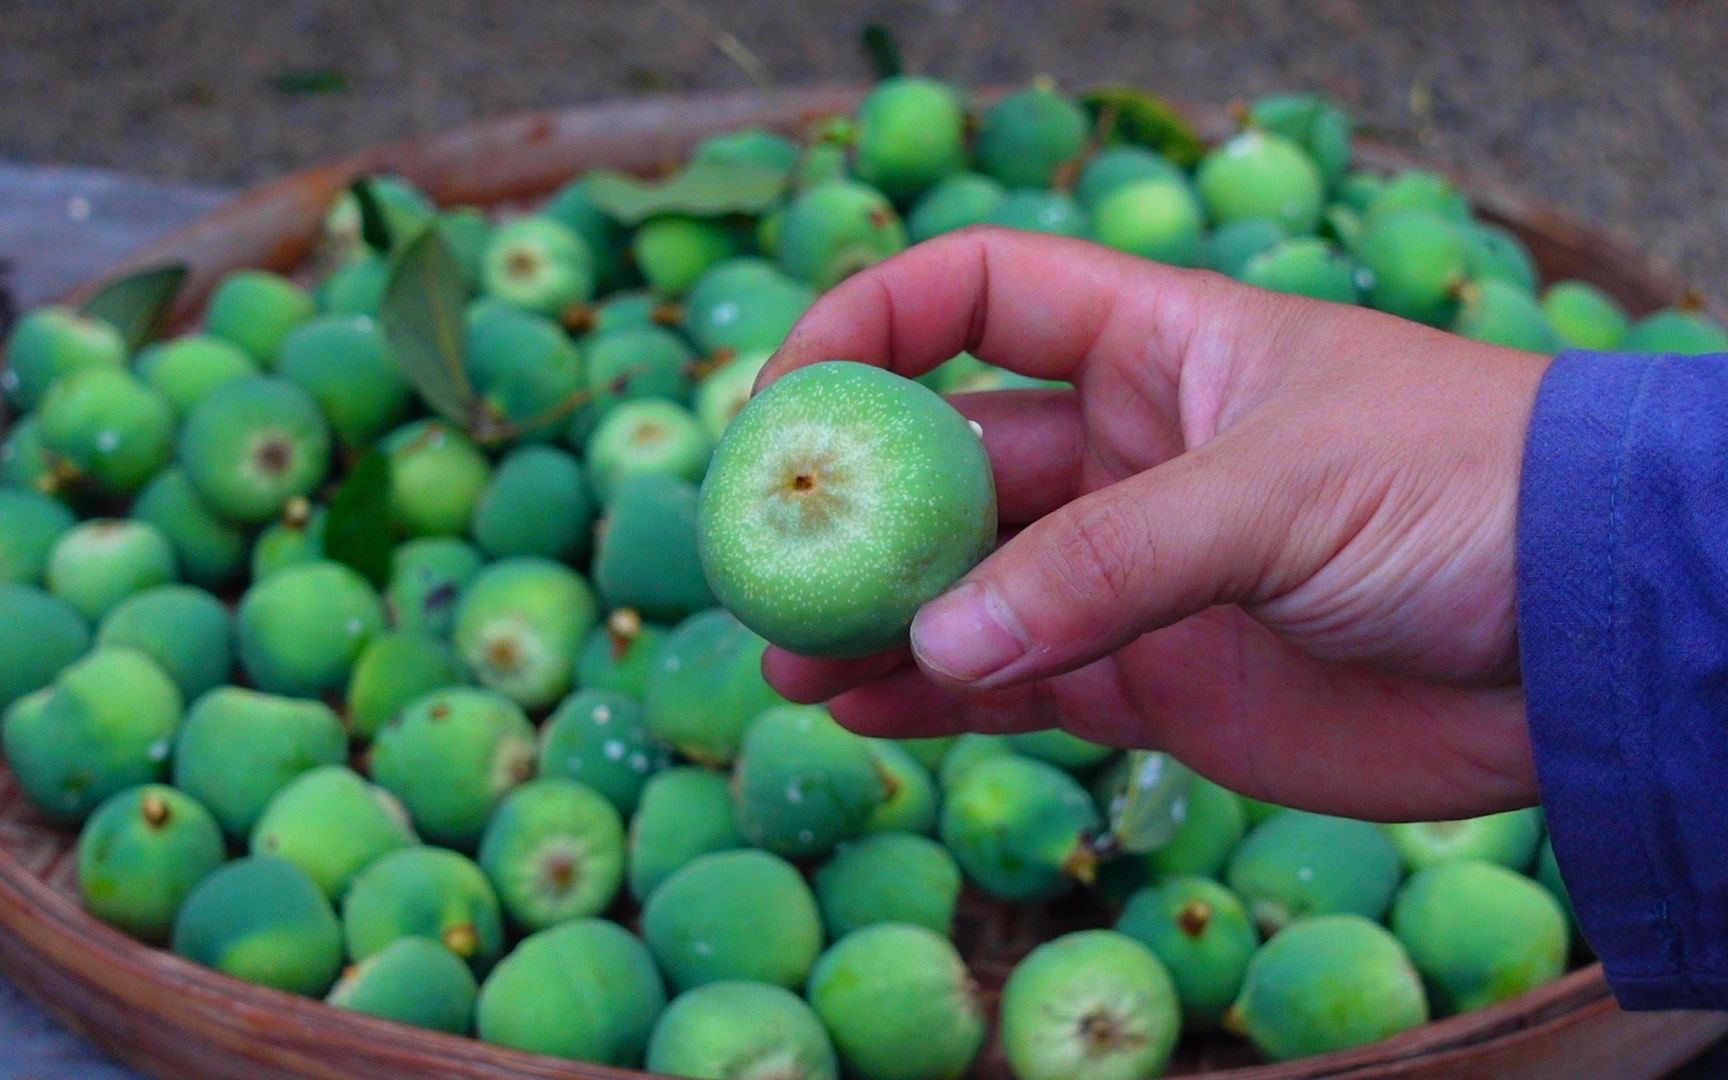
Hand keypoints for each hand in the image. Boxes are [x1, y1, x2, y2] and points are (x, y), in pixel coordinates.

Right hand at [756, 227, 1551, 821]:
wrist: (1583, 640)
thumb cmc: (1459, 493)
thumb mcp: (1276, 491)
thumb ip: (1106, 562)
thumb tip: (937, 635)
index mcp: (1154, 346)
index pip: (974, 295)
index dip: (868, 324)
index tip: (788, 397)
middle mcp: (1124, 449)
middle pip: (945, 456)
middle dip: (851, 504)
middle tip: (766, 562)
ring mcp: (1131, 570)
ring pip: (967, 584)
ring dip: (874, 616)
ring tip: (789, 660)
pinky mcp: (1151, 679)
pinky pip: (1016, 683)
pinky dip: (938, 698)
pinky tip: (865, 710)